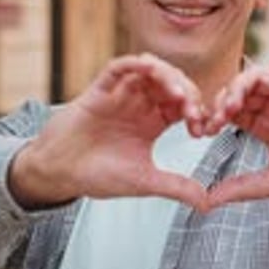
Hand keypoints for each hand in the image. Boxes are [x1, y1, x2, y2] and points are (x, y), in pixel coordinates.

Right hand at [9, 54, 207, 209]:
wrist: (60, 174)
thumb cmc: (98, 176)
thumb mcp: (144, 182)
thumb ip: (176, 187)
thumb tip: (207, 204)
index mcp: (152, 122)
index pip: (183, 106)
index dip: (197, 113)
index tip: (202, 132)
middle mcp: (139, 104)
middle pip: (172, 83)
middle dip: (188, 94)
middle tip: (193, 113)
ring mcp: (119, 95)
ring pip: (150, 71)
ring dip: (168, 77)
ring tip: (178, 95)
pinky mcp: (99, 90)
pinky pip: (119, 68)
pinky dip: (135, 64)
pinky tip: (149, 68)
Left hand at [205, 54, 268, 206]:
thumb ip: (241, 188)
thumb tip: (205, 202)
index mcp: (261, 124)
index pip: (229, 110)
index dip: (214, 115)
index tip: (204, 129)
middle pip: (240, 87)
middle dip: (226, 96)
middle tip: (222, 113)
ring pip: (262, 71)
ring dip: (247, 80)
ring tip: (242, 98)